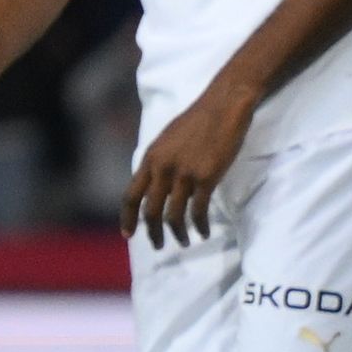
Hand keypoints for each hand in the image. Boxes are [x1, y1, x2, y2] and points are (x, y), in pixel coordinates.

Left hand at [125, 81, 257, 247]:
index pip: (130, 195)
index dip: (127, 217)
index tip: (128, 234)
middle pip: (150, 210)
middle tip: (157, 246)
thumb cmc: (198, 120)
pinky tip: (202, 232)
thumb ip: (158, 163)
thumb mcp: (166, 140)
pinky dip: (199, 226)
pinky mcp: (206, 177)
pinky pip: (198, 211)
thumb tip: (153, 185)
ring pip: (174, 215)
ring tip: (183, 242)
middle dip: (152, 232)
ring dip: (177, 233)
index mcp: (150, 158)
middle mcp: (162, 168)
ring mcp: (183, 174)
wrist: (224, 105)